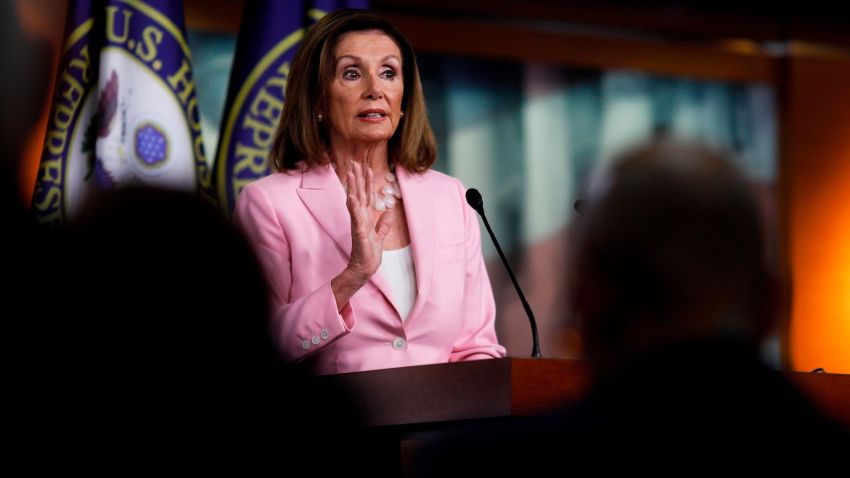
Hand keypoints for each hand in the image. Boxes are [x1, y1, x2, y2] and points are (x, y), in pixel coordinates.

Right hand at [342, 161, 393, 284]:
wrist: (365, 268)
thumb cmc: (370, 254)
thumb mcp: (380, 236)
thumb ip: (384, 224)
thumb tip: (389, 213)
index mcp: (366, 217)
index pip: (367, 195)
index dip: (367, 181)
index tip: (367, 167)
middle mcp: (360, 218)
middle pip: (359, 193)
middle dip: (357, 178)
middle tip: (354, 162)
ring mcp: (358, 224)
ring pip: (355, 201)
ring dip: (353, 187)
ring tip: (351, 174)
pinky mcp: (358, 232)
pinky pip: (355, 217)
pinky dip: (353, 207)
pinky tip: (351, 197)